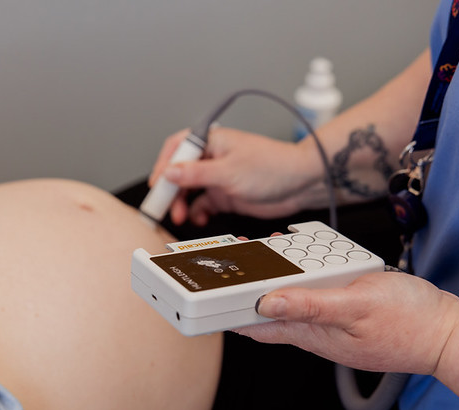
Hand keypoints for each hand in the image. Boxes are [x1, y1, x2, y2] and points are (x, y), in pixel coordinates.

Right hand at [149, 127, 328, 225]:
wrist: (301, 183)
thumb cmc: (273, 166)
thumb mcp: (230, 171)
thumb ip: (197, 174)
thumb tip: (168, 172)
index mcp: (212, 141)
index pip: (177, 148)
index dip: (163, 165)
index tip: (157, 186)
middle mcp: (212, 158)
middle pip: (179, 172)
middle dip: (170, 190)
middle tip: (162, 207)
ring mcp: (218, 177)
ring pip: (189, 190)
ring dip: (182, 204)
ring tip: (180, 216)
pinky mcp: (225, 194)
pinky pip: (203, 204)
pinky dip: (197, 212)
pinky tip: (198, 219)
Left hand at [234, 271, 458, 375]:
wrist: (450, 335)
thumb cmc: (410, 320)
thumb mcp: (357, 304)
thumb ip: (311, 305)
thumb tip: (266, 304)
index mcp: (314, 334)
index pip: (258, 327)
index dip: (230, 311)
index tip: (208, 295)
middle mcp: (319, 334)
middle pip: (270, 314)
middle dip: (248, 290)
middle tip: (234, 261)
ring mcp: (334, 327)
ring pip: (292, 304)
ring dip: (274, 283)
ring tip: (263, 255)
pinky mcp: (349, 317)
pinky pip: (315, 300)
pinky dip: (302, 283)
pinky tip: (303, 268)